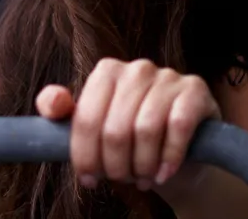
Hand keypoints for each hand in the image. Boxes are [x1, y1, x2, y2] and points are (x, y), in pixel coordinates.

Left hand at [36, 58, 219, 195]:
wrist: (180, 158)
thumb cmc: (131, 144)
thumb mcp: (95, 130)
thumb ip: (63, 113)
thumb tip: (52, 104)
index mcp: (107, 72)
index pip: (87, 118)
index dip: (85, 155)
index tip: (88, 179)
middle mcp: (137, 68)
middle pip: (115, 129)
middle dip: (115, 165)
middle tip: (120, 179)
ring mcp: (168, 76)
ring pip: (145, 129)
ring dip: (142, 165)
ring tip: (142, 177)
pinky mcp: (195, 91)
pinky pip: (178, 127)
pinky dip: (169, 158)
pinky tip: (163, 173)